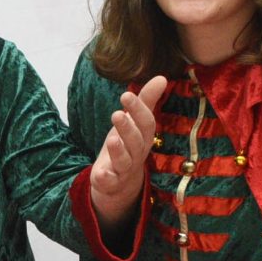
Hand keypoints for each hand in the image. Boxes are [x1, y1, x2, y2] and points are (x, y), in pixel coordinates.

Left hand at [87, 77, 167, 227]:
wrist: (120, 184)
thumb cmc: (128, 146)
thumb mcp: (135, 123)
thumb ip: (146, 101)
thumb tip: (162, 77)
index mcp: (144, 137)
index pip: (146, 123)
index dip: (138, 110)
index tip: (126, 95)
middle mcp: (137, 154)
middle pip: (136, 142)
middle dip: (127, 128)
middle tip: (117, 114)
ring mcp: (124, 170)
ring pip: (124, 161)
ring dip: (118, 151)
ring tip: (112, 139)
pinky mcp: (110, 182)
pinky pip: (109, 182)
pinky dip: (105, 178)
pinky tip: (100, 173)